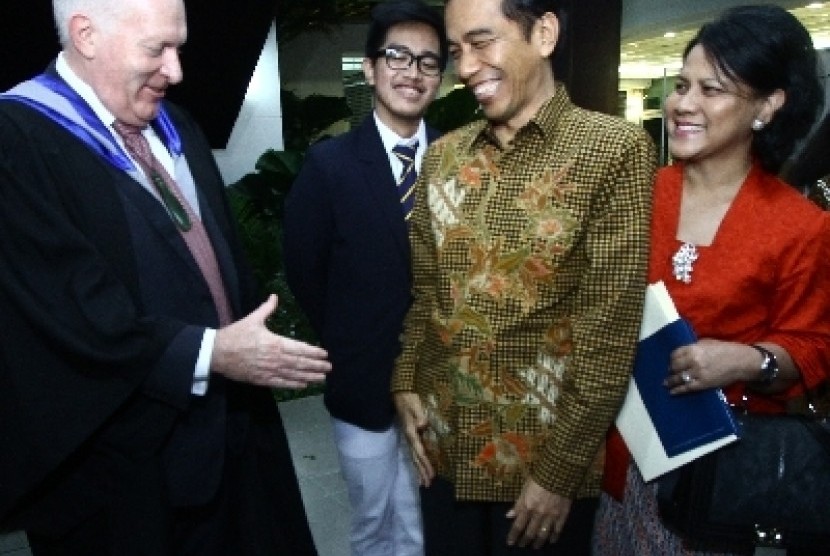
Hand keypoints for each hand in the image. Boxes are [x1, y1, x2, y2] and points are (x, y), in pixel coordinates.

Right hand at [211, 295, 330, 387]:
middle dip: (316, 366)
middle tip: (329, 368)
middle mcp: (275, 358)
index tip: (325, 354)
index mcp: (275, 342)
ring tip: (322, 378)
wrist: (217, 353)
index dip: (314, 352)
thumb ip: (266, 309)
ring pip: (294, 375)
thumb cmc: (236, 335)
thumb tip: (274, 296)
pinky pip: (281, 383)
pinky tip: (303, 385)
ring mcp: (269, 371)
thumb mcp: (252, 319)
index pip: (300, 348)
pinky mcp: (261, 380)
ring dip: (309, 377)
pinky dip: (293, 385)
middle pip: (300, 363)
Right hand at [394, 391, 433, 485]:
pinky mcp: (410, 432)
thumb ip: (418, 414)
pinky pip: (414, 450)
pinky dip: (417, 459)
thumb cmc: (408, 397)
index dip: (425, 464)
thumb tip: (422, 425)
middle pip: (415, 458)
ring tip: (422, 481)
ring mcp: (408, 435)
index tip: (431, 476)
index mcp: (411, 432)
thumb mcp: (414, 404)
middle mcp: (409, 437)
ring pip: (413, 456)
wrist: (399, 391)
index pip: (420, 452)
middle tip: (427, 485)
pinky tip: (418, 464)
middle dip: (421, 471)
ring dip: (418, 468)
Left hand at [506, 478, 570, 548]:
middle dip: (525, 540)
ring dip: (538, 542)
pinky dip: (554, 536)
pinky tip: (552, 541)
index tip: (510, 543)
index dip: (513, 535)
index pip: (518, 525)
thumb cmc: (539, 479)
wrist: (559, 473)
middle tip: (522, 546)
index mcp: (528, 506)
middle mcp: (539, 514)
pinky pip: (558, 529)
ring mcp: (551, 516)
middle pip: (530, 532)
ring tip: (535, 547)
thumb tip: (509, 516)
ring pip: (543, 533)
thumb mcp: (525, 489)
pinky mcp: (562, 515)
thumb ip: (518, 504)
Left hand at [665, 338, 758, 393]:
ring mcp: (697, 373)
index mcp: (693, 348)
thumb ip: (694, 348)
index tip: (671, 362)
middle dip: (671, 370)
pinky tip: (672, 392)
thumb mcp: (707, 343)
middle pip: (674, 366)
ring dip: (670, 381)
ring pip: (678, 378)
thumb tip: (684, 354)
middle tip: (669, 373)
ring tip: (666, 384)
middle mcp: (693, 360)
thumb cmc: (726, 350)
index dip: (671, 359)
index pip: (675, 354)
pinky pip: (687, 387)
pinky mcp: (703, 384)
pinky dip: (678, 390)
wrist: (741, 362)